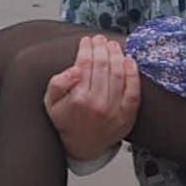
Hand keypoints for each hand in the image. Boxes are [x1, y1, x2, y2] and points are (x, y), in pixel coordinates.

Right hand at [44, 35, 140, 161]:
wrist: (83, 147)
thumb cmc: (66, 121)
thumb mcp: (51, 103)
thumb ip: (58, 83)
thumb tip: (75, 69)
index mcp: (78, 99)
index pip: (85, 64)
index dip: (86, 48)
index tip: (86, 40)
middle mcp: (98, 104)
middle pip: (103, 66)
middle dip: (101, 48)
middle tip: (100, 39)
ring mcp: (114, 110)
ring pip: (119, 74)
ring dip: (116, 55)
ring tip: (112, 45)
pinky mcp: (127, 115)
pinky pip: (134, 91)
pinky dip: (133, 74)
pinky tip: (129, 60)